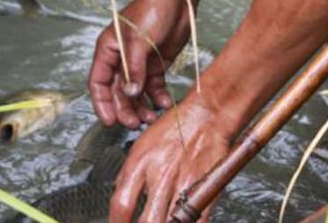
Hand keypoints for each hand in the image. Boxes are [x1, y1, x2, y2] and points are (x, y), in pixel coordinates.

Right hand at [88, 0, 191, 128]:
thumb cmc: (152, 11)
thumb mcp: (139, 41)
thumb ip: (134, 69)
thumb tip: (130, 93)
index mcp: (108, 50)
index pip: (98, 82)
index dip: (102, 103)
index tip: (110, 121)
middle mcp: (121, 59)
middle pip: (118, 92)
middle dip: (125, 109)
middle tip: (135, 123)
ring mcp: (139, 63)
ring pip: (136, 93)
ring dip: (141, 107)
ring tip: (151, 118)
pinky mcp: (156, 64)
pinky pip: (154, 87)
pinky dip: (158, 97)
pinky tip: (165, 104)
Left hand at [110, 97, 233, 222]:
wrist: (207, 115)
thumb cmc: (176, 127)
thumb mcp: (142, 145)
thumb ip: (129, 174)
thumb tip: (120, 196)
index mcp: (141, 163)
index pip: (122, 204)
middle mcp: (161, 175)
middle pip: (146, 222)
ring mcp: (184, 184)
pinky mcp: (206, 189)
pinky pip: (196, 221)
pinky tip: (182, 222)